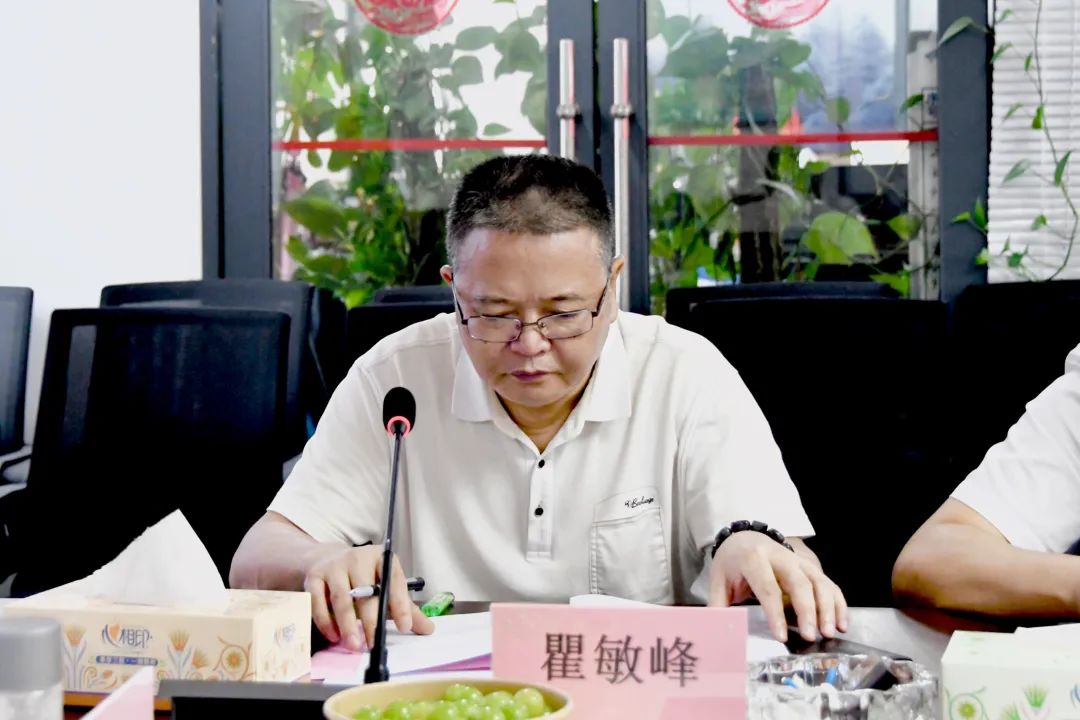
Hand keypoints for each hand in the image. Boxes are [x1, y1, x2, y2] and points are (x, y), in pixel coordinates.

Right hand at [302, 544, 433, 649]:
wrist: (330, 561)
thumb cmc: (364, 580)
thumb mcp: (386, 589)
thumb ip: (406, 609)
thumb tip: (429, 629)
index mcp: (382, 558)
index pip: (394, 580)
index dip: (400, 604)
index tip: (405, 627)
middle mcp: (358, 558)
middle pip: (366, 592)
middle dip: (370, 620)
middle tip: (374, 644)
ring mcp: (334, 566)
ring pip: (341, 598)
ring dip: (348, 625)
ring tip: (355, 645)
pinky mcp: (314, 576)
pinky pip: (317, 601)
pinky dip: (325, 621)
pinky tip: (334, 636)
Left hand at [708, 532, 847, 641]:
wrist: (744, 538)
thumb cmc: (732, 564)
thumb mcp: (718, 581)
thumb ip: (718, 607)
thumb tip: (717, 633)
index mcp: (753, 559)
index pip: (767, 587)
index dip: (775, 613)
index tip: (781, 636)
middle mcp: (780, 557)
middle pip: (799, 582)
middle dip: (808, 610)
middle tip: (812, 636)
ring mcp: (799, 561)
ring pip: (819, 581)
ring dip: (828, 607)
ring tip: (830, 632)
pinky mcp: (811, 567)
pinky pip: (829, 584)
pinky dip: (838, 603)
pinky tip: (842, 624)